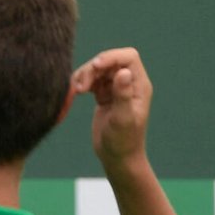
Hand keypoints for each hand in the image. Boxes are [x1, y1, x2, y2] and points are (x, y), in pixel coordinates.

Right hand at [71, 47, 152, 173]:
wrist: (117, 157)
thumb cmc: (123, 141)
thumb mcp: (122, 119)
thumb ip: (123, 95)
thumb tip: (123, 72)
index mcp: (139, 86)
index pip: (128, 57)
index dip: (111, 57)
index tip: (95, 66)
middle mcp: (129, 84)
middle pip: (109, 61)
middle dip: (92, 68)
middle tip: (81, 87)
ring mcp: (115, 88)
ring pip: (97, 69)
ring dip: (84, 75)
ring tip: (76, 91)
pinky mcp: (103, 95)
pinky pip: (90, 79)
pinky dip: (80, 82)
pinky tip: (75, 92)